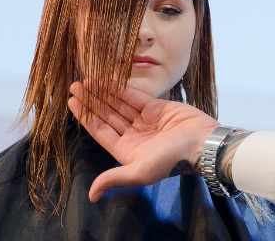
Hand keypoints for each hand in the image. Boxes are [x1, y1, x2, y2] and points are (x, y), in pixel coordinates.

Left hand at [68, 81, 218, 201]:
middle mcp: (133, 135)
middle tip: (75, 86)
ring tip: (86, 80)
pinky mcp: (156, 108)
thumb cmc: (170, 159)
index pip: (100, 131)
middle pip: (106, 115)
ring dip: (102, 93)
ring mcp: (144, 120)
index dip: (85, 117)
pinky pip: (134, 97)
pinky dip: (120, 89)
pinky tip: (106, 80)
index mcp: (126, 151)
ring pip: (118, 104)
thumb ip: (113, 178)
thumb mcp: (139, 172)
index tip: (72, 102)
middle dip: (91, 102)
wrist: (201, 143)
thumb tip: (92, 195)